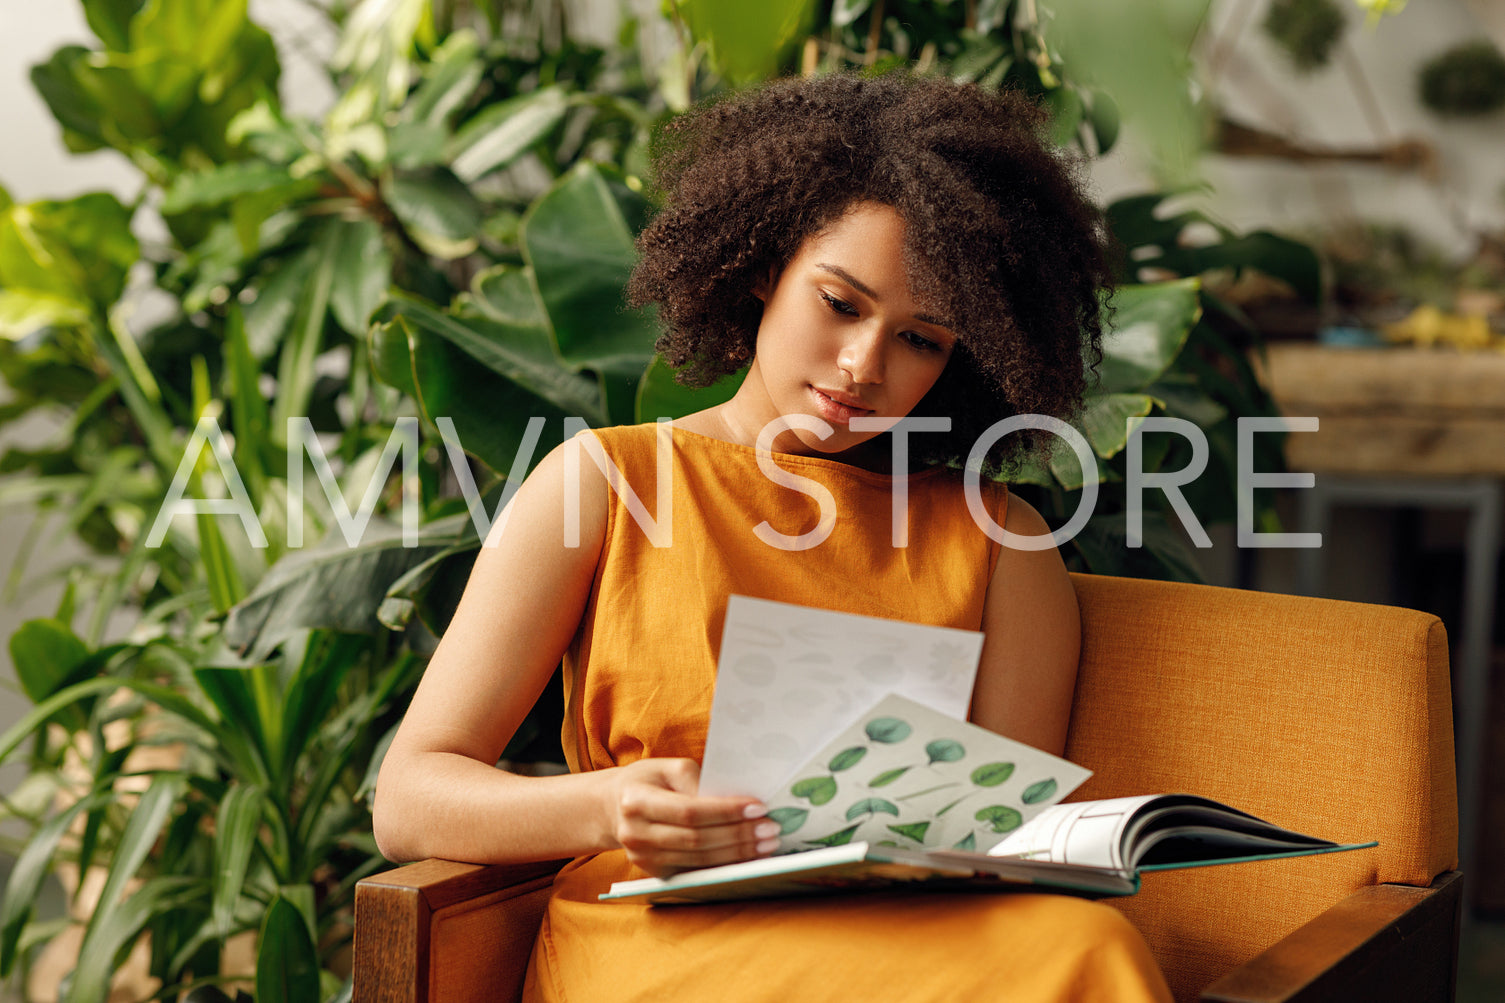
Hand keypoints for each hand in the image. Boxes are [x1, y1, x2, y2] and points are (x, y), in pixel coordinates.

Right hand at [605, 758, 780, 877]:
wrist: (614, 807)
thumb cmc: (648, 782)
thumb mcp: (668, 768)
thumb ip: (697, 781)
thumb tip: (735, 800)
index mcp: (636, 801)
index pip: (689, 811)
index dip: (726, 812)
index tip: (758, 808)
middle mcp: (635, 834)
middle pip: (696, 840)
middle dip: (739, 835)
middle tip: (770, 828)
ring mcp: (642, 859)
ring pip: (699, 860)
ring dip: (738, 853)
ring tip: (766, 843)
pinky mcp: (655, 873)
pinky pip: (696, 871)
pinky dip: (725, 865)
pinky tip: (747, 856)